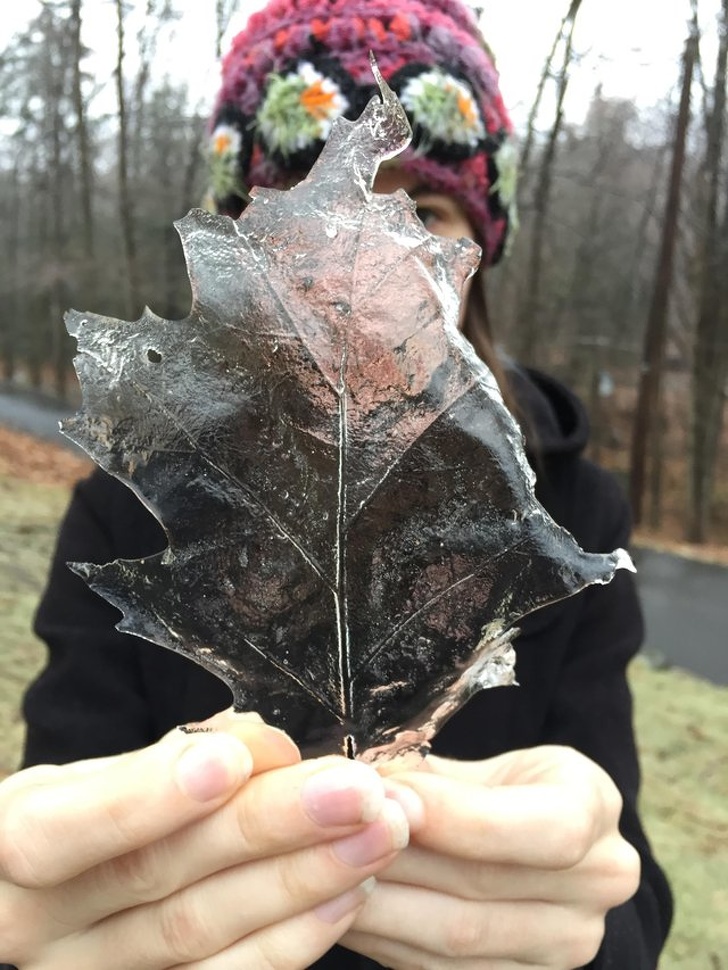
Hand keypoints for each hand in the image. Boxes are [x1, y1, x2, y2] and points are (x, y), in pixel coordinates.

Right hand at [0, 710, 410, 969]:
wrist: (42, 902)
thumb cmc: (69, 821)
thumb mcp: (88, 778)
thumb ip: (166, 762)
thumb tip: (263, 746)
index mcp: (10, 853)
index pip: (65, 831)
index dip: (146, 796)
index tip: (231, 757)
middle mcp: (43, 931)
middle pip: (159, 878)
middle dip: (267, 826)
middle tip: (355, 789)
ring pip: (201, 933)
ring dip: (301, 879)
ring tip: (378, 831)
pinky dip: (294, 938)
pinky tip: (350, 893)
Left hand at [345, 745, 640, 969]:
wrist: (533, 843)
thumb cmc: (501, 788)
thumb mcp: (484, 763)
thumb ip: (432, 778)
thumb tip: (362, 787)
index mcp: (594, 807)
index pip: (545, 829)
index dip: (460, 818)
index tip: (390, 800)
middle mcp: (599, 884)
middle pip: (485, 889)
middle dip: (396, 861)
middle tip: (327, 836)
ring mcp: (565, 945)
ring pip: (455, 939)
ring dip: (378, 905)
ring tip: (320, 872)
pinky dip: (384, 939)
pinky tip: (343, 910)